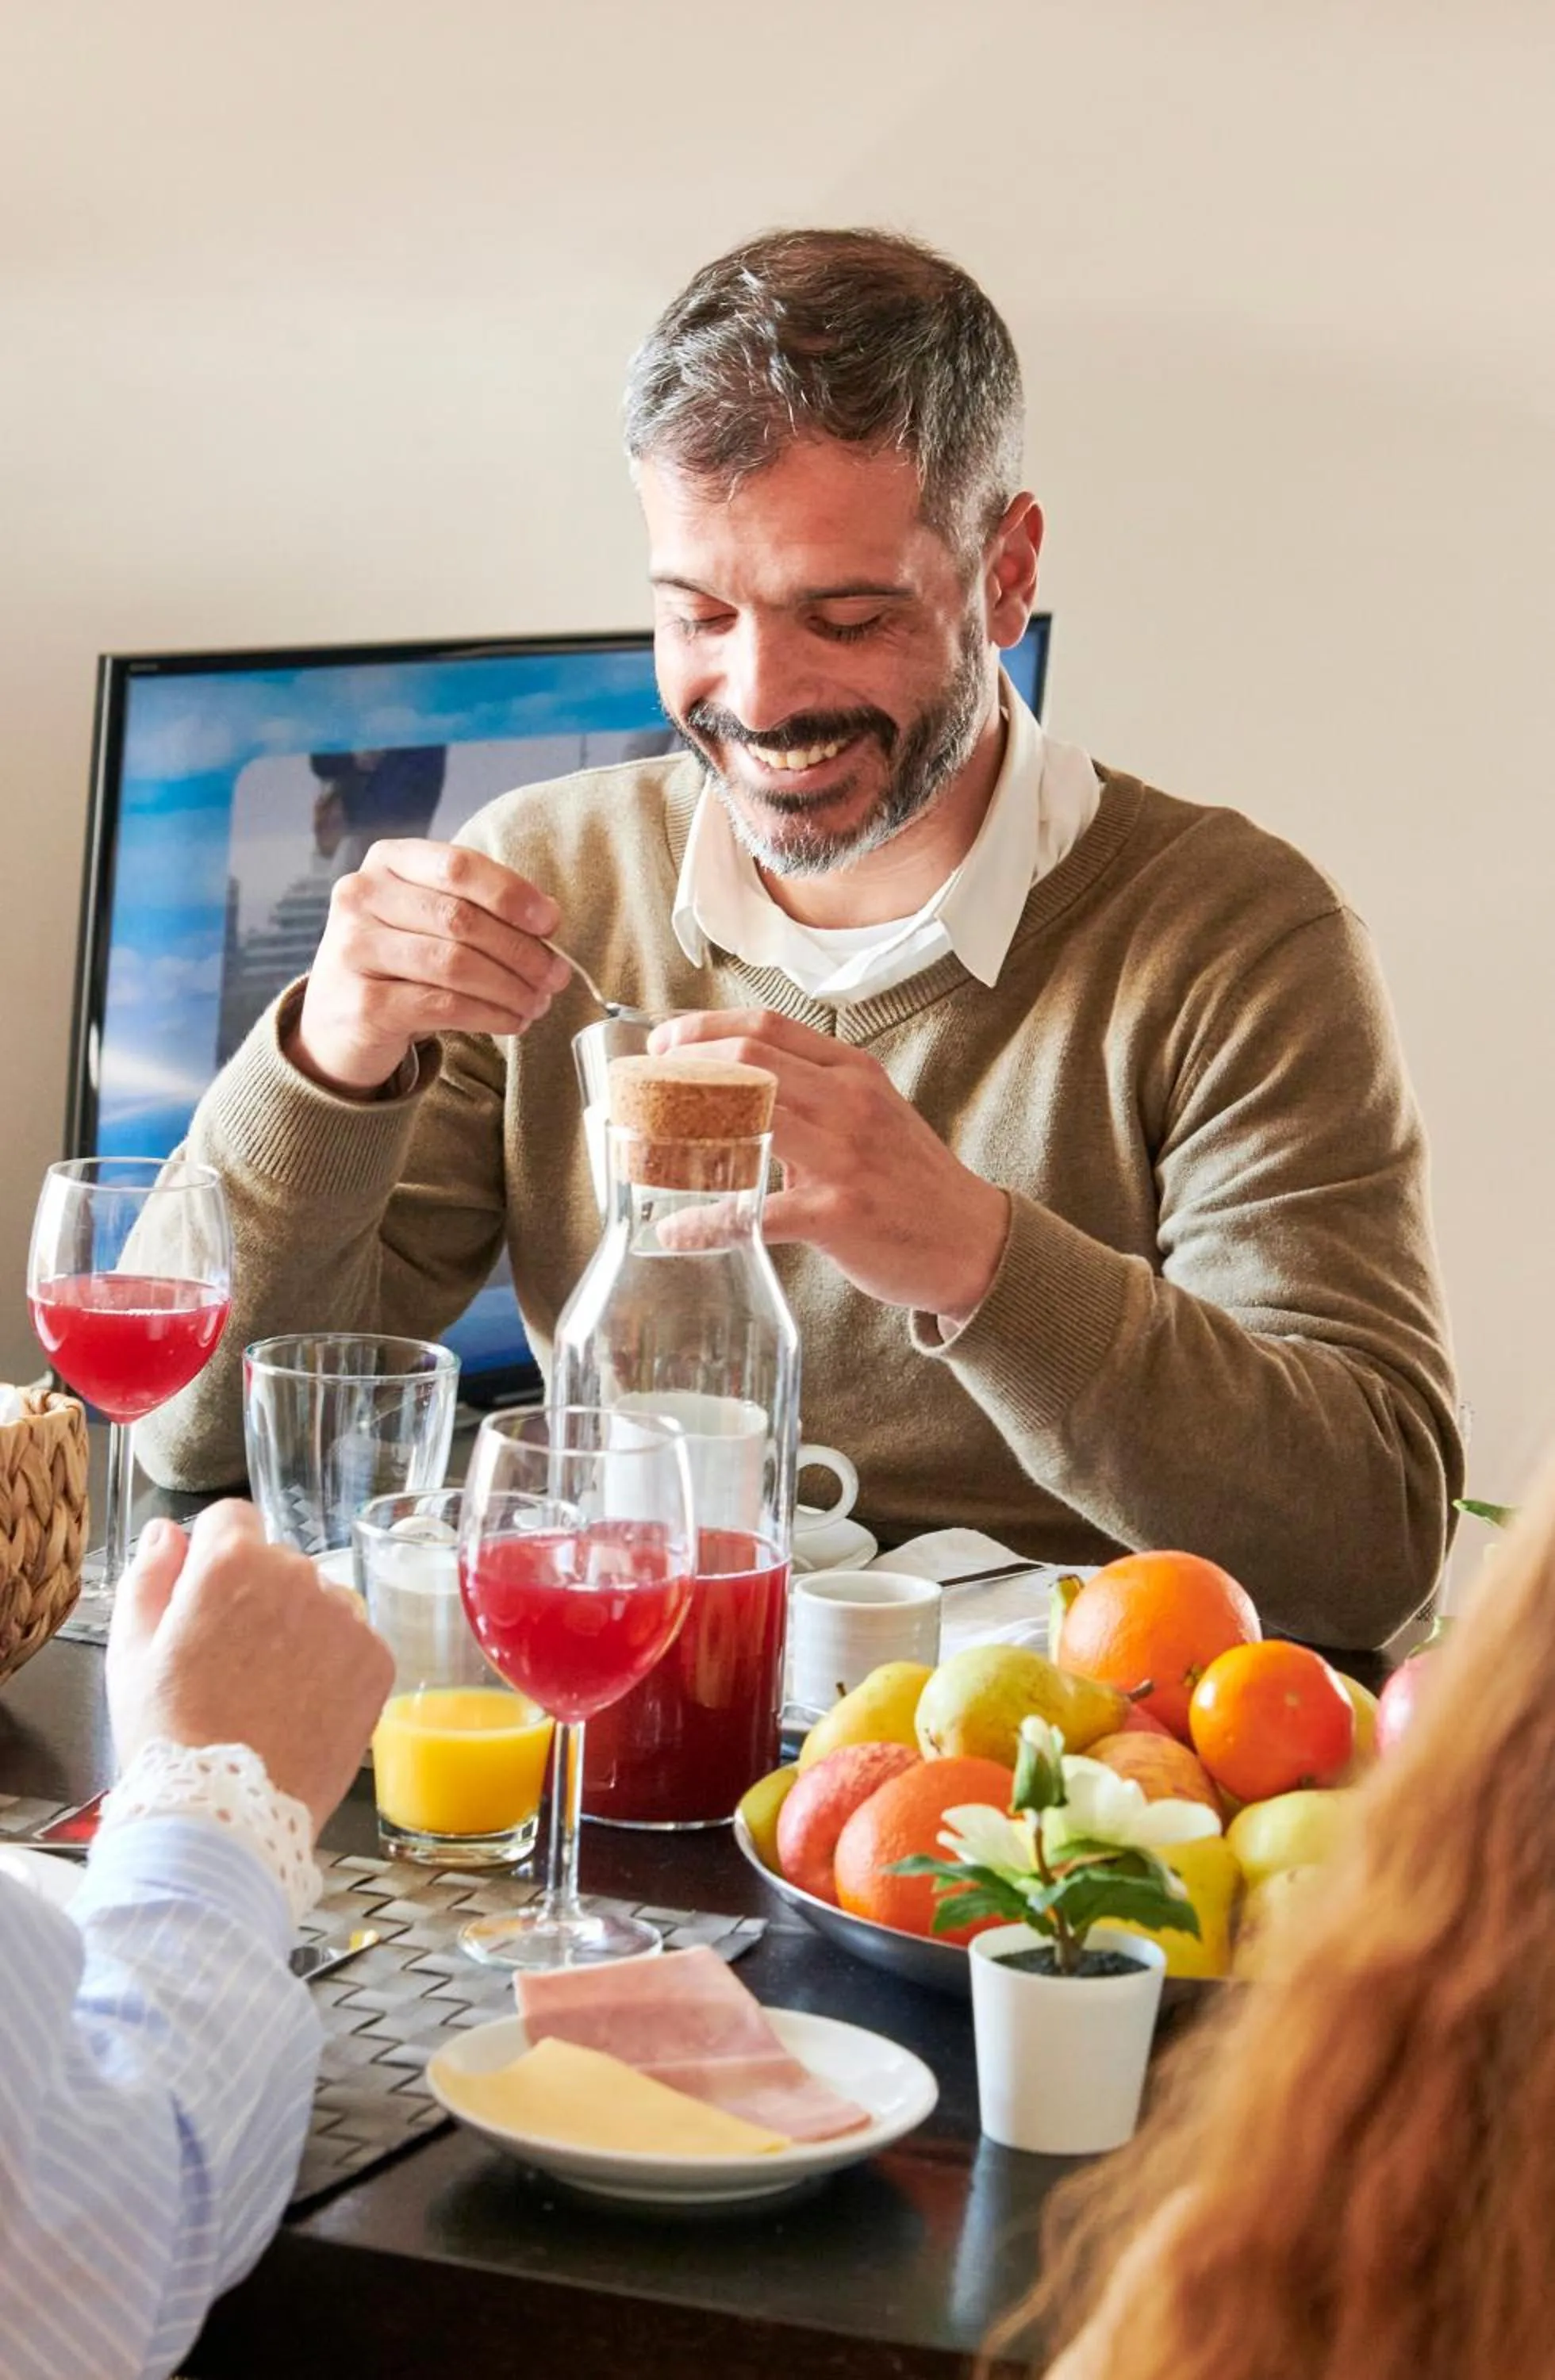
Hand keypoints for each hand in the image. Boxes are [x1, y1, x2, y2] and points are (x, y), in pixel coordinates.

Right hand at [107, 1502, 394, 1838]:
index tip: (206, 1600)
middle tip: (230, 1660)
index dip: (213, 1558)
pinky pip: (354, 1641)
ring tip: (267, 1689)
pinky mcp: (377, 1659)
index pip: (232, 1519)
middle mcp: (297, 1575)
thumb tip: (168, 1532)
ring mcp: (344, 1617)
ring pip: (320, 1599)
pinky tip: (301, 1705)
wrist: (227, 1814)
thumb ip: (150, 1576)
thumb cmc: (169, 1735)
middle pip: (278, 1562)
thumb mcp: (131, 1651)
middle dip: (256, 1595)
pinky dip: (334, 1664)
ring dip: (299, 1626)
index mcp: (231, 1562)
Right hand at [288, 838, 572, 1094]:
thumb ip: (481, 907)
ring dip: (510, 987)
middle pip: (461, 919)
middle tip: (556, 976)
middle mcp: (361, 896)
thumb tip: (548, 917)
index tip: (550, 923)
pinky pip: (441, 1006)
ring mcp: (354, 949)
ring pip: (454, 965)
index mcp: (387, 861)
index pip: (458, 866)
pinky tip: (511, 1022)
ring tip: (538, 1003)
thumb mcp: (430, 920)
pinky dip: (488, 1015)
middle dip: (521, 950)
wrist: (338, 1021)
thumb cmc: (399, 962)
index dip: (512, 894)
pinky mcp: (362, 1003)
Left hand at [651, 1010, 1010, 1325]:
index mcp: (853, 1072)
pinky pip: (757, 1212)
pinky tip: (678, 1232)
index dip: (703, 1028)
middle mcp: (849, 1102)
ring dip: (685, 1131)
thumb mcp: (872, 1114)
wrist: (973, 1242)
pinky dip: (709, 1222)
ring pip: (749, 1117)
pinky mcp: (838, 1214)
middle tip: (646, 1088)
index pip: (766, 1026)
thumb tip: (733, 1091)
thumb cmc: (910, 1180)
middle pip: (749, 1059)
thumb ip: (813, 1095)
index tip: (664, 1042)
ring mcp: (845, 1156)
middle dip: (683, 1067)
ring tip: (647, 1146)